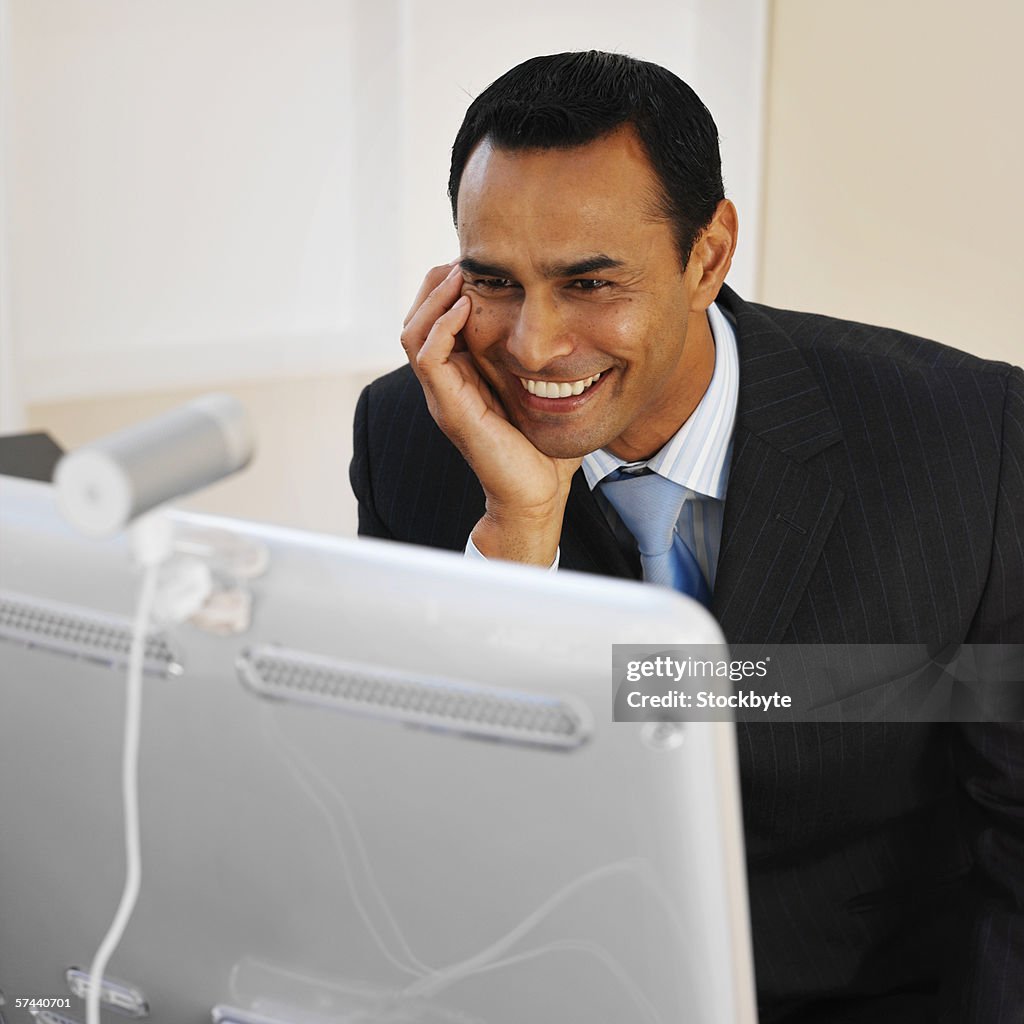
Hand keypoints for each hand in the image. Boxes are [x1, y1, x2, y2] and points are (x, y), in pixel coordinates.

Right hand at [401, 263, 581, 564]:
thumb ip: (540, 359)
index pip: (435, 320)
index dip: (449, 286)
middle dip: (436, 284)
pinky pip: (429, 356)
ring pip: (413, 332)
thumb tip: (567, 322)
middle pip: (416, 319)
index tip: (479, 262)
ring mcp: (443, 397)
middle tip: (465, 259)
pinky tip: (468, 305)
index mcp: (461, 378)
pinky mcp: (450, 409)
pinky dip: (443, 325)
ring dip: (435, 297)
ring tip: (461, 273)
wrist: (538, 494)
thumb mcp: (541, 389)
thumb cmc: (543, 447)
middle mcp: (445, 384)